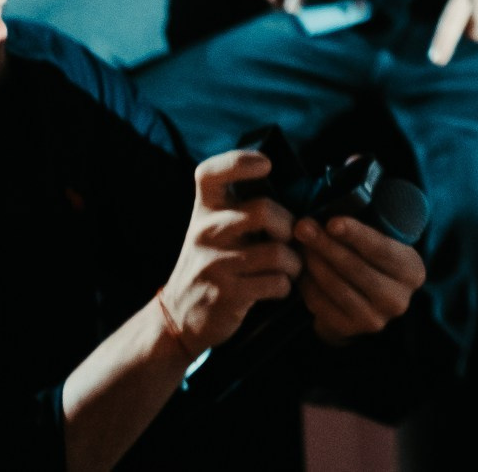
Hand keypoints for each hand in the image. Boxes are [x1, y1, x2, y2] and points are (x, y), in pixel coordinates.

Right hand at [154, 152, 301, 355]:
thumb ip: (242, 207)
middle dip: (289, 226)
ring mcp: (215, 264)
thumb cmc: (212, 263)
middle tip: (288, 240)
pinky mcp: (227, 294)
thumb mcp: (215, 229)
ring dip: (294, 263)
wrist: (178, 317)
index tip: (266, 165)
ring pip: (278, 252)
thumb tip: (298, 189)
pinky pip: (277, 282)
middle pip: (263, 211)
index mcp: (205, 210)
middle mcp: (206, 233)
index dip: (240, 161)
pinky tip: (276, 287)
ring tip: (288, 268)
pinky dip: (286, 286)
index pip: (210, 173)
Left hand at [294, 212, 425, 344]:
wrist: (367, 305)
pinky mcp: (350, 330)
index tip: (332, 222)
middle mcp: (398, 299)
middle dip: (326, 245)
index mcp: (412, 271)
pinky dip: (308, 284)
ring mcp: (375, 319)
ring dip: (313, 263)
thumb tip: (330, 216)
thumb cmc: (371, 263)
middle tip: (302, 227)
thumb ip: (364, 233)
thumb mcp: (380, 246)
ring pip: (336, 286)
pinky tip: (301, 269)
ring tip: (300, 245)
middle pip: (355, 267)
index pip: (381, 249)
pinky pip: (322, 304)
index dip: (356, 235)